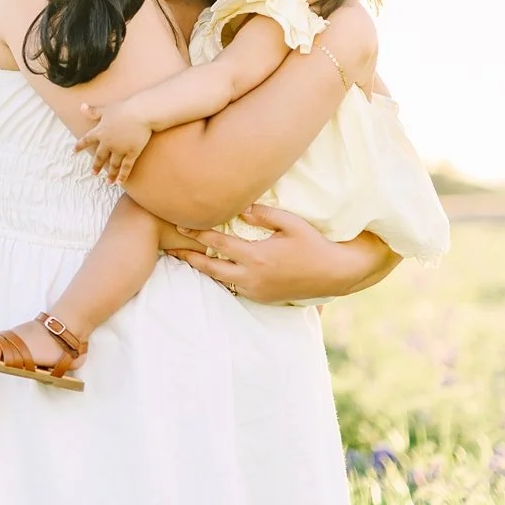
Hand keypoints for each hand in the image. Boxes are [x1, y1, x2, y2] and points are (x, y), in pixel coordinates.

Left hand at [73, 102, 151, 183]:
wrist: (140, 113)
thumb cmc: (124, 109)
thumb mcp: (106, 109)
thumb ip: (93, 111)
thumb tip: (81, 106)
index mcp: (100, 131)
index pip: (86, 140)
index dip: (80, 146)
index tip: (74, 151)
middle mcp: (107, 143)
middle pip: (99, 157)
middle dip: (96, 166)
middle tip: (93, 173)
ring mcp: (119, 150)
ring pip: (112, 165)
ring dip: (110, 174)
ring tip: (108, 181)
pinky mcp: (131, 153)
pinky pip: (126, 167)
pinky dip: (122, 176)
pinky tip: (119, 182)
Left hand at [171, 204, 395, 303]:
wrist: (334, 274)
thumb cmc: (313, 244)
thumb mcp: (291, 223)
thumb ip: (263, 214)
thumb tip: (239, 207)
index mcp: (256, 257)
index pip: (218, 244)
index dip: (197, 233)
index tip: (180, 224)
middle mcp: (252, 276)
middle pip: (210, 268)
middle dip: (189, 257)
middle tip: (170, 248)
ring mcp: (255, 290)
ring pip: (220, 280)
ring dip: (203, 269)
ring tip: (185, 259)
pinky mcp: (261, 297)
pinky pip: (234, 287)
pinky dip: (221, 277)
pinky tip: (213, 269)